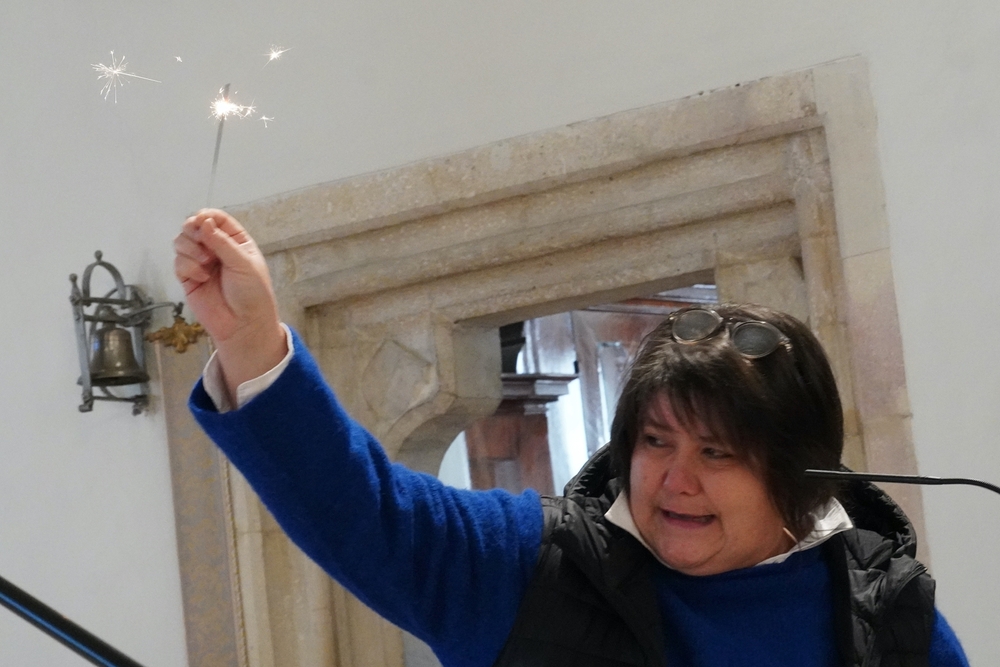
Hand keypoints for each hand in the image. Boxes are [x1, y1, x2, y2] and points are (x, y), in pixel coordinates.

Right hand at [174, 209, 286, 397]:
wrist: (243, 325)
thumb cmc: (252, 293)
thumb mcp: (243, 263)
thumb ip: (222, 242)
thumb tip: (204, 221)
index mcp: (235, 241)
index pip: (217, 219)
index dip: (206, 216)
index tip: (201, 220)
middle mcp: (217, 249)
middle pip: (194, 227)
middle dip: (193, 231)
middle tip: (200, 240)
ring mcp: (201, 263)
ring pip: (182, 242)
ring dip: (190, 248)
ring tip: (205, 263)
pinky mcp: (189, 278)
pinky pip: (178, 262)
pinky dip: (187, 267)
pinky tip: (202, 277)